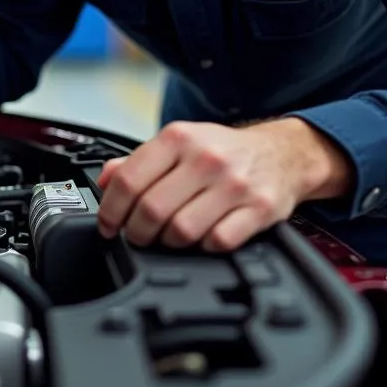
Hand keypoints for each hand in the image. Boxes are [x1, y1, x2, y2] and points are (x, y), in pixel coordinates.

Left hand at [95, 117, 352, 251]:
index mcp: (178, 138)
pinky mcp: (260, 209)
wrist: (282, 153)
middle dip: (137, 232)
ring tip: (168, 238)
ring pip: (182, 230)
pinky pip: (218, 242)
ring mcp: (235, 184)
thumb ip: (137, 161)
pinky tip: (201, 239)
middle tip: (137, 236)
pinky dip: (203, 248)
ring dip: (168, 243)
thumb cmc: (222, 151)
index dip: (111, 209)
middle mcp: (205, 158)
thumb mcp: (178, 143)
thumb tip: (104, 179)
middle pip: (152, 209)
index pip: (129, 180)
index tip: (108, 224)